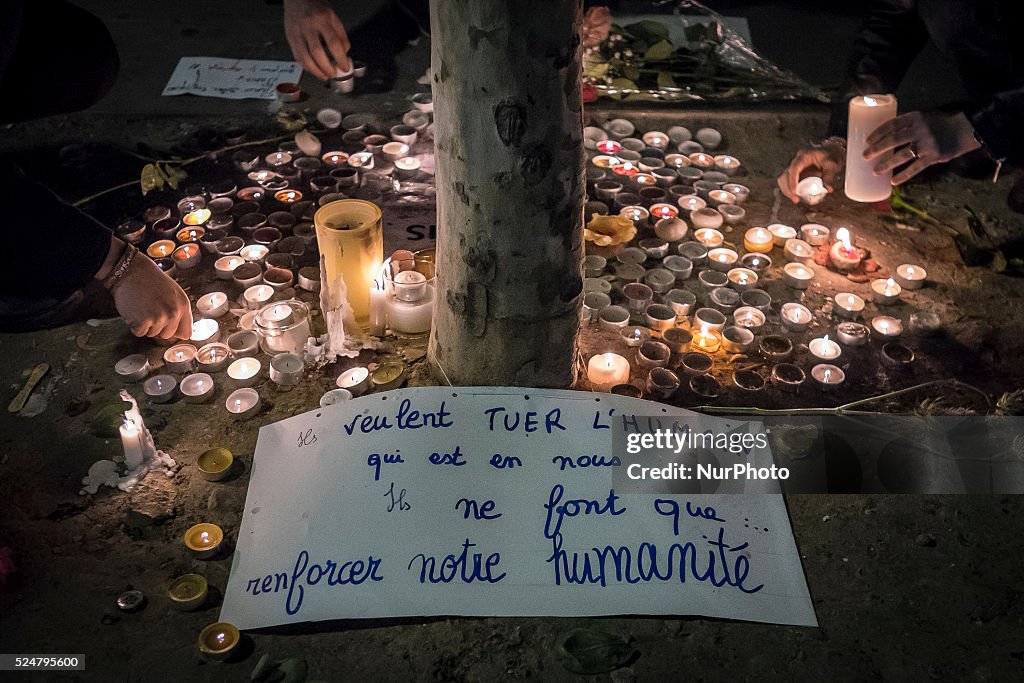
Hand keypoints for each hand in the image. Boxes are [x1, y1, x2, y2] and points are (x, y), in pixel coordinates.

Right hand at [102, 244, 192, 339]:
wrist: (130, 271)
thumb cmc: (149, 280)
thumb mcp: (173, 293)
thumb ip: (178, 311)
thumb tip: (180, 332)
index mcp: (183, 305)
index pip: (185, 333)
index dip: (175, 331)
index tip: (167, 327)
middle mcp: (174, 313)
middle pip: (167, 336)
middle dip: (158, 327)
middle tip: (150, 311)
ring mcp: (159, 318)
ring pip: (152, 334)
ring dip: (145, 325)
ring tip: (142, 307)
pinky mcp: (142, 322)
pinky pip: (139, 333)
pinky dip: (134, 325)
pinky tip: (134, 310)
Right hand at [284, 0, 350, 80]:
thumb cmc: (316, 7)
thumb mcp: (333, 17)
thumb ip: (340, 35)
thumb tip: (344, 55)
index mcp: (322, 20)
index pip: (334, 43)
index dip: (340, 59)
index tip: (344, 67)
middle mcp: (308, 27)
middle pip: (318, 53)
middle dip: (327, 68)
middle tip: (333, 74)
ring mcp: (297, 33)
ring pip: (305, 58)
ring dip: (316, 71)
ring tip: (324, 75)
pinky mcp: (290, 38)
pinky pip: (297, 57)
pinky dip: (306, 67)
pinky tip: (314, 70)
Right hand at [777, 141, 844, 202]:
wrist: (829, 153)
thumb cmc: (831, 157)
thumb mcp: (832, 165)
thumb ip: (830, 176)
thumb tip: (829, 189)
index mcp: (803, 156)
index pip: (794, 168)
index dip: (792, 180)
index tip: (794, 191)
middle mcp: (795, 161)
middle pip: (785, 175)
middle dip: (788, 189)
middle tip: (796, 200)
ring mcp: (793, 167)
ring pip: (783, 179)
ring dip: (787, 190)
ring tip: (796, 199)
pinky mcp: (793, 173)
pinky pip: (786, 182)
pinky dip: (789, 190)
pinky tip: (796, 196)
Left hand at [863, 111, 980, 185]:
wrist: (965, 130)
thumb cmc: (941, 124)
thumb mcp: (925, 117)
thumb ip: (909, 125)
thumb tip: (886, 136)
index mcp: (916, 117)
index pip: (892, 124)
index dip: (878, 133)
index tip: (867, 140)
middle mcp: (920, 129)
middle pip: (893, 139)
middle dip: (877, 148)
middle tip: (865, 156)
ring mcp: (927, 144)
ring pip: (902, 155)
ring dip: (887, 164)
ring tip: (875, 171)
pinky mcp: (934, 156)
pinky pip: (915, 168)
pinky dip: (903, 176)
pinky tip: (893, 182)